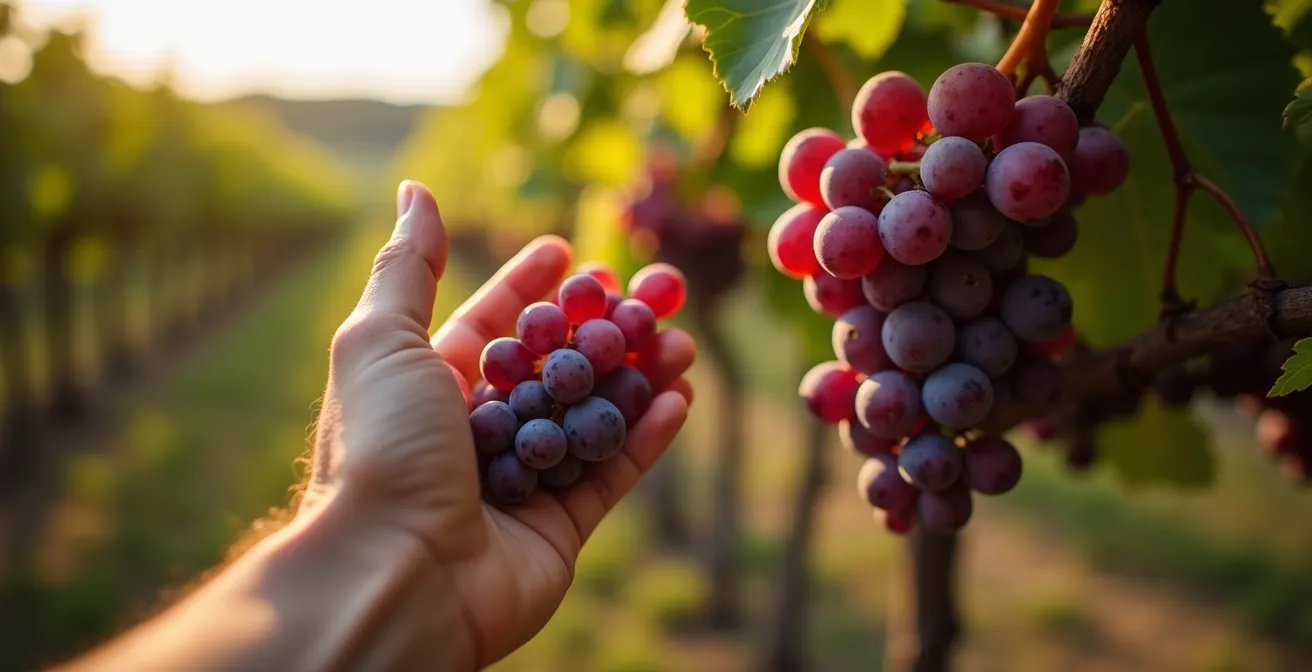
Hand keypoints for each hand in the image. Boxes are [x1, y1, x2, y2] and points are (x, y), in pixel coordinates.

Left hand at [300, 181, 695, 666]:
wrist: (394, 574)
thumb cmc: (381, 449)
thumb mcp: (381, 341)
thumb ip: (407, 268)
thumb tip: (413, 190)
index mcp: (428, 390)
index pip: (490, 325)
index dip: (528, 287)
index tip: (569, 252)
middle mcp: (473, 436)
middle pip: (551, 369)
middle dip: (600, 329)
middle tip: (651, 292)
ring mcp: (517, 486)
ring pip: (590, 419)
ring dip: (636, 378)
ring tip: (681, 341)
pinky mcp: (555, 533)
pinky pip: (609, 476)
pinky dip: (645, 438)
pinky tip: (679, 399)